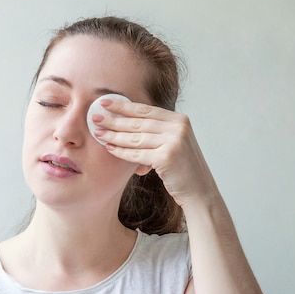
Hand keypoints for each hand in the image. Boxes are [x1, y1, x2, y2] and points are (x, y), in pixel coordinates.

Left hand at [91, 98, 219, 207]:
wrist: (200, 191)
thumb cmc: (182, 169)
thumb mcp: (174, 143)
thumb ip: (157, 131)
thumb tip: (126, 121)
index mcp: (180, 120)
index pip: (146, 109)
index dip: (123, 105)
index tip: (105, 102)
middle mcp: (178, 127)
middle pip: (138, 122)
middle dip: (114, 119)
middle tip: (95, 117)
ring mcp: (174, 142)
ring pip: (135, 137)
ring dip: (114, 135)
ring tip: (98, 133)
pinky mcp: (167, 157)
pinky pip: (137, 154)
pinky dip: (121, 152)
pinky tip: (109, 148)